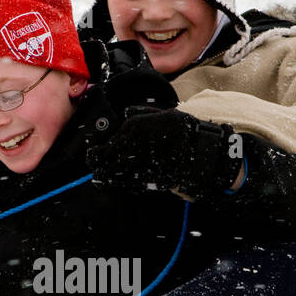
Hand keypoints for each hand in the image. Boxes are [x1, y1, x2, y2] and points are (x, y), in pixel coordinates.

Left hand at [87, 107, 243, 200]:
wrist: (201, 150)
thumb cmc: (184, 130)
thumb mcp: (163, 113)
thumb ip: (141, 112)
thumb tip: (125, 112)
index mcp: (134, 126)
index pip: (108, 140)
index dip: (98, 149)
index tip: (95, 152)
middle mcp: (133, 144)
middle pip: (104, 158)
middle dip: (96, 163)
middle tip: (93, 166)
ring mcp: (139, 163)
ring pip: (113, 172)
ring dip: (105, 176)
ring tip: (99, 178)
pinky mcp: (148, 178)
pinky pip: (129, 183)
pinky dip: (121, 184)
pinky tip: (117, 183)